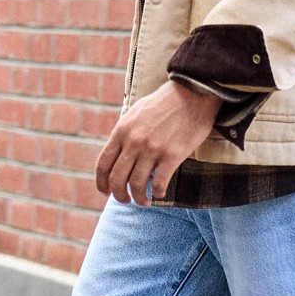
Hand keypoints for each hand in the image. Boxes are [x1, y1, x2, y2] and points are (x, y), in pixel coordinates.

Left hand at [95, 81, 221, 203]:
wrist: (193, 93)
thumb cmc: (165, 103)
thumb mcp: (136, 113)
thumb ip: (125, 133)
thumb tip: (118, 153)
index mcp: (122, 131)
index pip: (103, 164)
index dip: (102, 182)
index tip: (106, 192)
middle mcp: (134, 142)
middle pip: (117, 179)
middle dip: (119, 195)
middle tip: (126, 200)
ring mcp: (153, 149)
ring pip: (137, 184)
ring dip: (139, 198)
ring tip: (145, 202)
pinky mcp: (172, 155)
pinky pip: (160, 183)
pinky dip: (158, 193)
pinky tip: (160, 194)